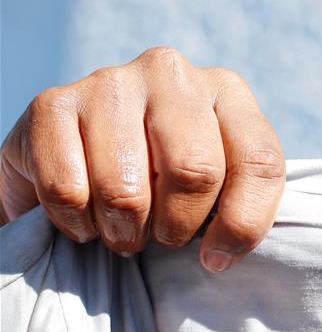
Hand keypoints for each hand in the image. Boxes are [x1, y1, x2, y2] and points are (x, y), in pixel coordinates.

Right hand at [0, 47, 284, 271]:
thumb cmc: (163, 177)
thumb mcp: (219, 185)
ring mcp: (110, 82)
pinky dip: (78, 222)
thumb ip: (240, 204)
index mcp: (227, 90)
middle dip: (178, 227)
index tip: (217, 258)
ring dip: (124, 231)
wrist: (75, 156)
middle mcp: (171, 73)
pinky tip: (85, 214)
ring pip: (127, 188)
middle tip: (163, 238)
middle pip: (195, 171)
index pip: (259, 161)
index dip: (243, 224)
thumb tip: (221, 255)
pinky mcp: (51, 103)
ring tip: (124, 230)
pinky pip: (68, 191)